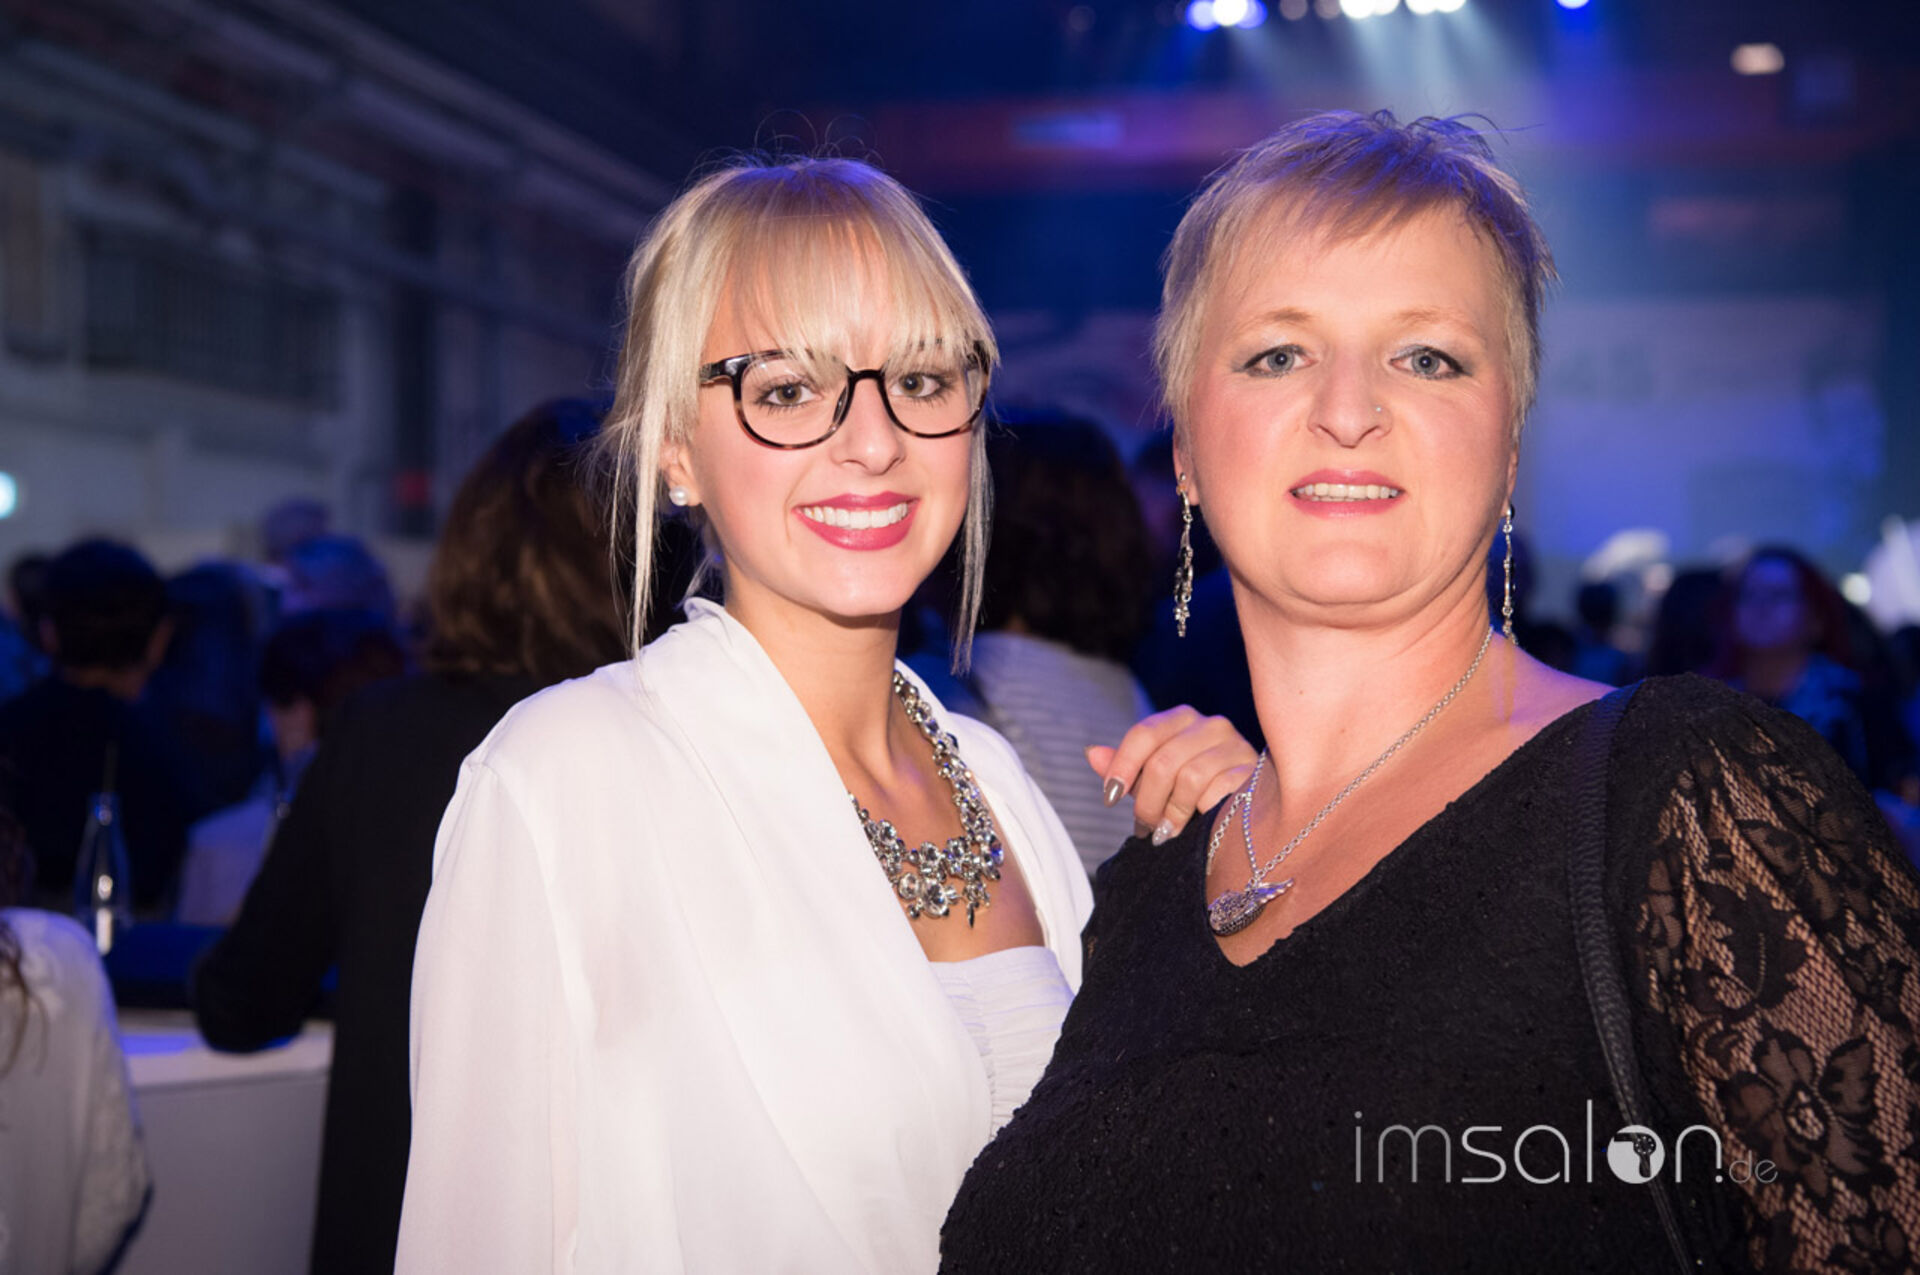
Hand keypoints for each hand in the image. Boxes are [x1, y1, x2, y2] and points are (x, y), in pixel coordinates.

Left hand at [1085, 706, 1256, 846]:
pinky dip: (1201, 814)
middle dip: (1147, 801)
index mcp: (1183, 718)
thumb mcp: (1153, 779)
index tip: (1110, 798)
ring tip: (1168, 830)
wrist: (1245, 812)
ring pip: (1188, 778)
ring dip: (1172, 813)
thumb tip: (1092, 754)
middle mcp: (1212, 724)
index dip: (1122, 767)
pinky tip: (1197, 825)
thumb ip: (1125, 767)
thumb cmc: (1192, 791)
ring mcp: (1236, 745)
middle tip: (1144, 826)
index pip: (1143, 734)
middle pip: (1162, 761)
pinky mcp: (1253, 772)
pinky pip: (1216, 793)